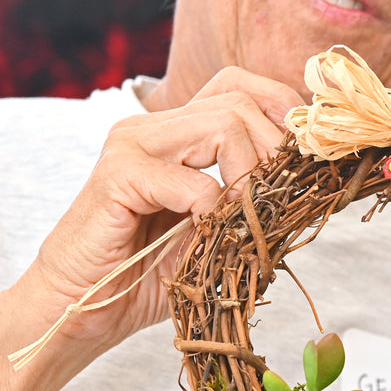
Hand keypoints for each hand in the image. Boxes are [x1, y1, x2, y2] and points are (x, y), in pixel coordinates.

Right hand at [16, 68, 303, 360]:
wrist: (81, 305)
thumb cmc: (146, 273)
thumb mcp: (214, 230)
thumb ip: (250, 200)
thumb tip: (309, 182)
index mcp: (174, 133)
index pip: (238, 85)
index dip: (281, 109)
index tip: (305, 156)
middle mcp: (151, 127)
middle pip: (240, 103)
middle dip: (275, 154)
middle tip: (273, 204)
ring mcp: (131, 145)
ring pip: (224, 126)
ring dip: (250, 178)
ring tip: (239, 221)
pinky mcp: (117, 176)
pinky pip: (196, 183)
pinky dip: (214, 214)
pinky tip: (203, 237)